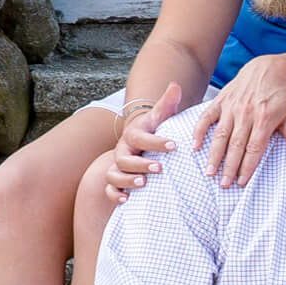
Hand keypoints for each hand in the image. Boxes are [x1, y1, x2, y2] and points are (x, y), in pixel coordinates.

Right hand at [105, 84, 182, 203]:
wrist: (137, 143)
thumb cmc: (152, 131)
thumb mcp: (160, 117)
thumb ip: (167, 103)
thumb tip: (175, 85)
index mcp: (133, 135)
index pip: (141, 137)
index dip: (157, 142)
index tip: (174, 145)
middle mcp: (122, 151)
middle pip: (124, 158)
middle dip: (141, 163)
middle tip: (159, 168)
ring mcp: (117, 167)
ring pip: (114, 175)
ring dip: (128, 180)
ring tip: (144, 183)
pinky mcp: (116, 181)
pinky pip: (110, 190)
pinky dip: (116, 195)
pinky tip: (127, 199)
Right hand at [186, 50, 285, 187]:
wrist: (268, 68)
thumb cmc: (281, 94)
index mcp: (264, 119)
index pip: (254, 148)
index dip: (247, 166)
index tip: (241, 182)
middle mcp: (246, 114)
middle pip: (236, 146)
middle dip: (229, 167)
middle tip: (223, 184)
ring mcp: (231, 107)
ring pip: (220, 135)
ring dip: (214, 155)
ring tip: (209, 172)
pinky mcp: (221, 100)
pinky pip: (206, 117)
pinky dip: (199, 131)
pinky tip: (195, 147)